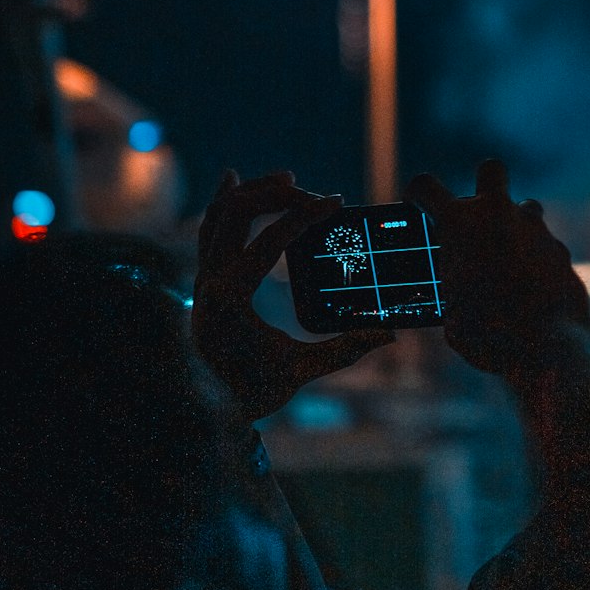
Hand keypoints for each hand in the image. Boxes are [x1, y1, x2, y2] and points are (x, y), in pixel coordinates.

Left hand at [193, 170, 393, 421]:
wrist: (201, 410)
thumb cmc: (250, 393)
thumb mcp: (298, 372)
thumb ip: (343, 350)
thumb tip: (388, 333)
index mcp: (230, 298)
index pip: (269, 241)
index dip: (304, 215)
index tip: (336, 201)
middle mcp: (208, 279)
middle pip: (239, 212)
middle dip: (280, 195)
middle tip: (316, 196)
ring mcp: (200, 275)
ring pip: (220, 213)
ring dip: (253, 191)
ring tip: (288, 179)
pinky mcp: (201, 276)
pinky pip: (207, 227)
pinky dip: (222, 201)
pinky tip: (235, 179)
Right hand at [406, 159, 587, 379]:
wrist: (548, 348)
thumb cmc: (490, 335)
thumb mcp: (453, 315)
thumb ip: (453, 290)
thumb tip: (458, 292)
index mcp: (458, 226)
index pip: (425, 185)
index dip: (418, 193)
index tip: (418, 205)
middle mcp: (497, 216)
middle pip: (490, 170)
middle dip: (485, 184)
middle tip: (480, 213)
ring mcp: (533, 229)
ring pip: (526, 208)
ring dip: (517, 226)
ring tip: (510, 259)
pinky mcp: (560, 249)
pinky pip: (546, 246)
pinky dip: (539, 261)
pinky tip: (535, 288)